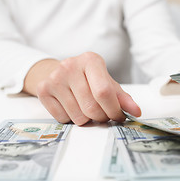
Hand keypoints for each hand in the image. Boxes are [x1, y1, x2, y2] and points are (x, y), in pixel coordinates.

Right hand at [23, 52, 140, 124]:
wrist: (59, 73)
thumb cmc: (88, 79)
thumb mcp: (107, 83)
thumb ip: (123, 98)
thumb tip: (136, 112)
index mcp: (91, 60)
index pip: (104, 91)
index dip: (113, 110)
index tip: (118, 116)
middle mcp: (70, 65)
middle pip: (91, 107)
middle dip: (101, 117)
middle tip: (102, 114)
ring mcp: (54, 77)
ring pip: (78, 116)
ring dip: (87, 120)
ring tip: (86, 109)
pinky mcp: (43, 90)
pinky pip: (63, 118)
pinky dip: (71, 119)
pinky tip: (72, 107)